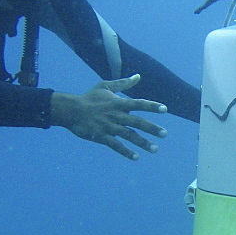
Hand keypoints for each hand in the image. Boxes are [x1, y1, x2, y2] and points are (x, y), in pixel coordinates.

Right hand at [50, 74, 167, 159]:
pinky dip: (126, 152)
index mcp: (118, 103)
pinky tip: (136, 157)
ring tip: (155, 149)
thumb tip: (138, 76)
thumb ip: (123, 83)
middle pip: (137, 122)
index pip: (138, 104)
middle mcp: (116, 115)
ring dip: (142, 143)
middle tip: (164, 134)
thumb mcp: (105, 86)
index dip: (151, 106)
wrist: (70, 110)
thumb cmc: (89, 97)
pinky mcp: (101, 136)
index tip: (164, 109)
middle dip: (152, 128)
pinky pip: (115, 145)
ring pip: (129, 135)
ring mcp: (109, 127)